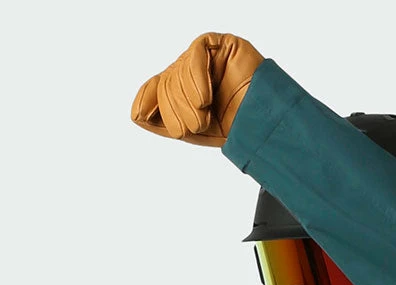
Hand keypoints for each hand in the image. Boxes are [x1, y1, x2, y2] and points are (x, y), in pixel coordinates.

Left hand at [130, 32, 264, 147]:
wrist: (261, 125)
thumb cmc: (230, 128)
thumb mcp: (189, 130)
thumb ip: (161, 120)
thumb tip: (135, 113)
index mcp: (183, 88)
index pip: (154, 86)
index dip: (146, 98)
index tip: (139, 115)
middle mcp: (192, 70)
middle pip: (167, 80)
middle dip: (176, 107)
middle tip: (194, 126)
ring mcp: (207, 56)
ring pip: (180, 68)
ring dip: (188, 98)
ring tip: (203, 117)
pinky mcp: (223, 44)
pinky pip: (198, 51)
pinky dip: (197, 76)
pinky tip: (205, 97)